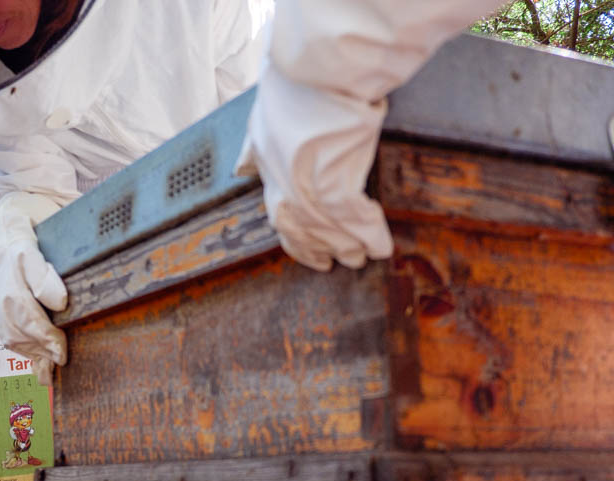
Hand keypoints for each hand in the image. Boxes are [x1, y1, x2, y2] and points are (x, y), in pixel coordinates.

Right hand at [0, 193, 67, 383]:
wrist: (7, 217)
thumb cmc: (40, 219)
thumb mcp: (58, 221)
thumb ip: (66, 248)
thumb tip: (62, 298)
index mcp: (18, 236)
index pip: (27, 261)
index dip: (43, 285)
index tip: (62, 304)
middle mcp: (2, 261)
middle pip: (15, 303)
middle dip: (38, 332)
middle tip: (61, 353)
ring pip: (5, 321)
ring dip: (30, 346)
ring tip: (53, 361)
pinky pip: (2, 329)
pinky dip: (21, 348)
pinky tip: (39, 360)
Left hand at [236, 72, 392, 271]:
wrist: (315, 70)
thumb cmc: (292, 86)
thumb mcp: (259, 120)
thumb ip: (254, 149)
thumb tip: (242, 168)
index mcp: (268, 173)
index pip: (278, 217)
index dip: (293, 239)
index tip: (306, 254)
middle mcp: (285, 188)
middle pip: (301, 232)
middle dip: (318, 250)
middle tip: (333, 264)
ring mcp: (309, 190)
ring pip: (329, 231)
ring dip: (347, 247)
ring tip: (361, 259)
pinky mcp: (336, 185)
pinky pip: (356, 221)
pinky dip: (371, 235)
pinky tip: (383, 248)